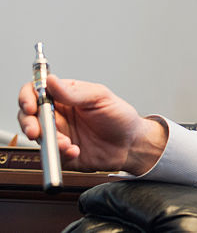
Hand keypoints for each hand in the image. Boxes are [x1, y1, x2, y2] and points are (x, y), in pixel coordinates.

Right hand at [17, 75, 167, 173]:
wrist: (131, 144)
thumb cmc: (119, 117)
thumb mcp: (100, 98)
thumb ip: (73, 92)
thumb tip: (51, 80)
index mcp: (66, 96)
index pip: (36, 91)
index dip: (28, 97)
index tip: (31, 106)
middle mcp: (58, 114)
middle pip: (28, 115)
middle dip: (29, 123)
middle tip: (36, 131)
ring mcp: (59, 133)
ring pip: (37, 136)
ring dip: (49, 140)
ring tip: (67, 143)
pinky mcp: (61, 151)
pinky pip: (51, 154)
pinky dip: (60, 153)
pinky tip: (75, 151)